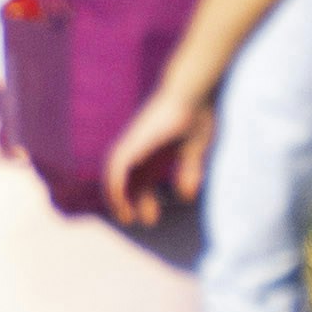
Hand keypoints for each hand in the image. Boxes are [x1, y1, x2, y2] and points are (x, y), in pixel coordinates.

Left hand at [104, 83, 213, 223]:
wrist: (193, 91)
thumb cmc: (197, 114)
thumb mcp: (194, 150)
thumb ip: (189, 170)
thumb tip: (186, 196)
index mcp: (155, 148)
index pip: (141, 177)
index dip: (142, 198)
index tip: (150, 217)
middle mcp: (141, 145)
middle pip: (125, 177)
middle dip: (126, 200)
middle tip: (131, 220)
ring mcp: (136, 140)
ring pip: (115, 171)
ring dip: (115, 194)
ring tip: (124, 215)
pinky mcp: (136, 138)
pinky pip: (117, 163)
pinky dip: (116, 181)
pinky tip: (120, 196)